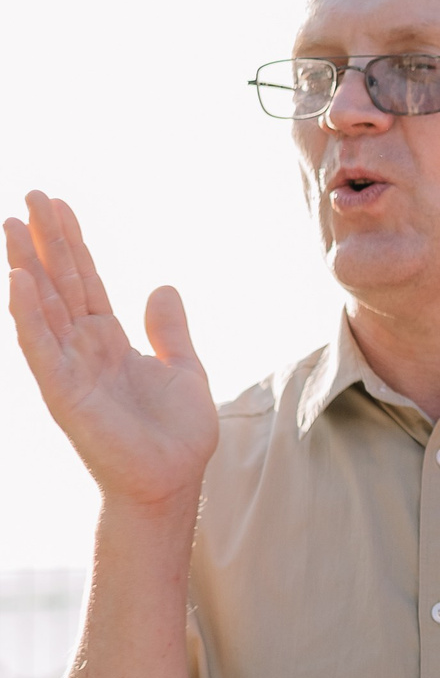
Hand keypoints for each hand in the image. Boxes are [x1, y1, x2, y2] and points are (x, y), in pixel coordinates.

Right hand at [5, 192, 215, 508]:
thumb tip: (162, 287)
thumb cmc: (177, 436)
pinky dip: (28, 314)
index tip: (59, 205)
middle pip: (60, 282)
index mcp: (110, 341)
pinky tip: (19, 281)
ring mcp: (69, 368)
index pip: (87, 280)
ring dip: (27, 266)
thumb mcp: (184, 370)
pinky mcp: (63, 392)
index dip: (74, 243)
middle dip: (47, 240)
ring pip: (43, 306)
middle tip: (30, 195)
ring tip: (12, 225)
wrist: (173, 482)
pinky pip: (40, 347)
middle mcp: (83, 348)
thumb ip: (169, 331)